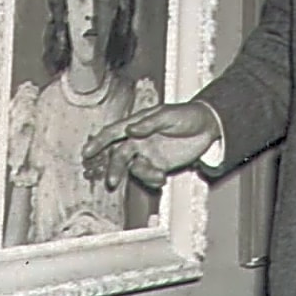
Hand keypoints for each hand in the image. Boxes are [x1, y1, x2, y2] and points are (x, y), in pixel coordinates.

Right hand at [82, 101, 221, 189]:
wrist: (209, 127)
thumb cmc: (188, 115)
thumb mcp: (169, 115)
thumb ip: (149, 124)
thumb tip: (130, 130)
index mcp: (138, 124)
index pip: (114, 132)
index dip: (99, 142)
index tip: (87, 152)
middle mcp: (140, 140)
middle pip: (119, 155)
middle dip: (114, 168)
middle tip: (112, 180)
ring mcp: (149, 153)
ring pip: (134, 168)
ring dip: (141, 174)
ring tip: (157, 175)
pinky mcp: (160, 165)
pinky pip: (149, 175)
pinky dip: (152, 180)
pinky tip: (161, 178)